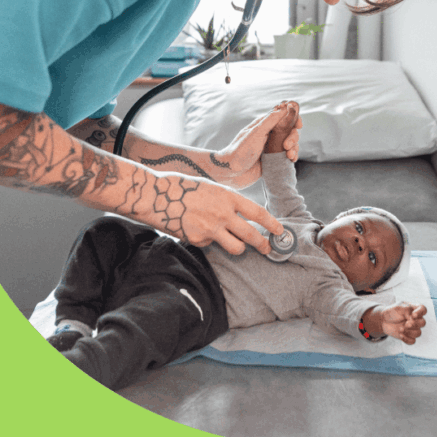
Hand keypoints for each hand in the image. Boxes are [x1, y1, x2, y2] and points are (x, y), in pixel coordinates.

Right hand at [145, 174, 284, 255]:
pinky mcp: (198, 240)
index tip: (279, 230)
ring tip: (235, 245)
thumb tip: (239, 216)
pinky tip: (196, 230)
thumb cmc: (183, 187)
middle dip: (263, 244)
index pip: (258, 213)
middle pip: (251, 235)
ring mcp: (211, 230)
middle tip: (267, 248)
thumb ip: (226, 202)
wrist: (157, 196)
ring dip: (238, 249)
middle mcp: (223, 215)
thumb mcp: (211, 188)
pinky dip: (207, 242)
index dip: (272, 223)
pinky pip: (210, 245)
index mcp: (228, 197)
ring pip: (236, 248)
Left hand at [213, 102, 302, 187]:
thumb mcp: (256, 133)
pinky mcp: (273, 159)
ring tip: (289, 155)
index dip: (294, 118)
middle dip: (293, 137)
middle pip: (290, 130)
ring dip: (294, 147)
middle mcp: (269, 135)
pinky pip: (288, 155)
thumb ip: (271, 120)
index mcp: (264, 125)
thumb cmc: (241, 150)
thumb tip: (285, 108)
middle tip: (286, 146)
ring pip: (291, 143)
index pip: (284, 116)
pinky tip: (290, 160)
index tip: (298, 125)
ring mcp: (272, 147)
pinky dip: (292, 156)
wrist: (231, 172)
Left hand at [376, 303, 426, 344]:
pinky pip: (413, 341)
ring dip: (409, 332)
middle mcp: (416, 319)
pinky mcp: (409, 336)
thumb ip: (406, 310)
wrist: (384, 320)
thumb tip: (412, 317)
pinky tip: (400, 335)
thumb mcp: (397, 307)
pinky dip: (407, 339)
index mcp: (415, 309)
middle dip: (415, 324)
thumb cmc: (392, 312)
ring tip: (400, 329)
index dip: (420, 313)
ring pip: (418, 333)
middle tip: (406, 324)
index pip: (423, 309)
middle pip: (423, 323)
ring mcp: (413, 328)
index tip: (413, 315)